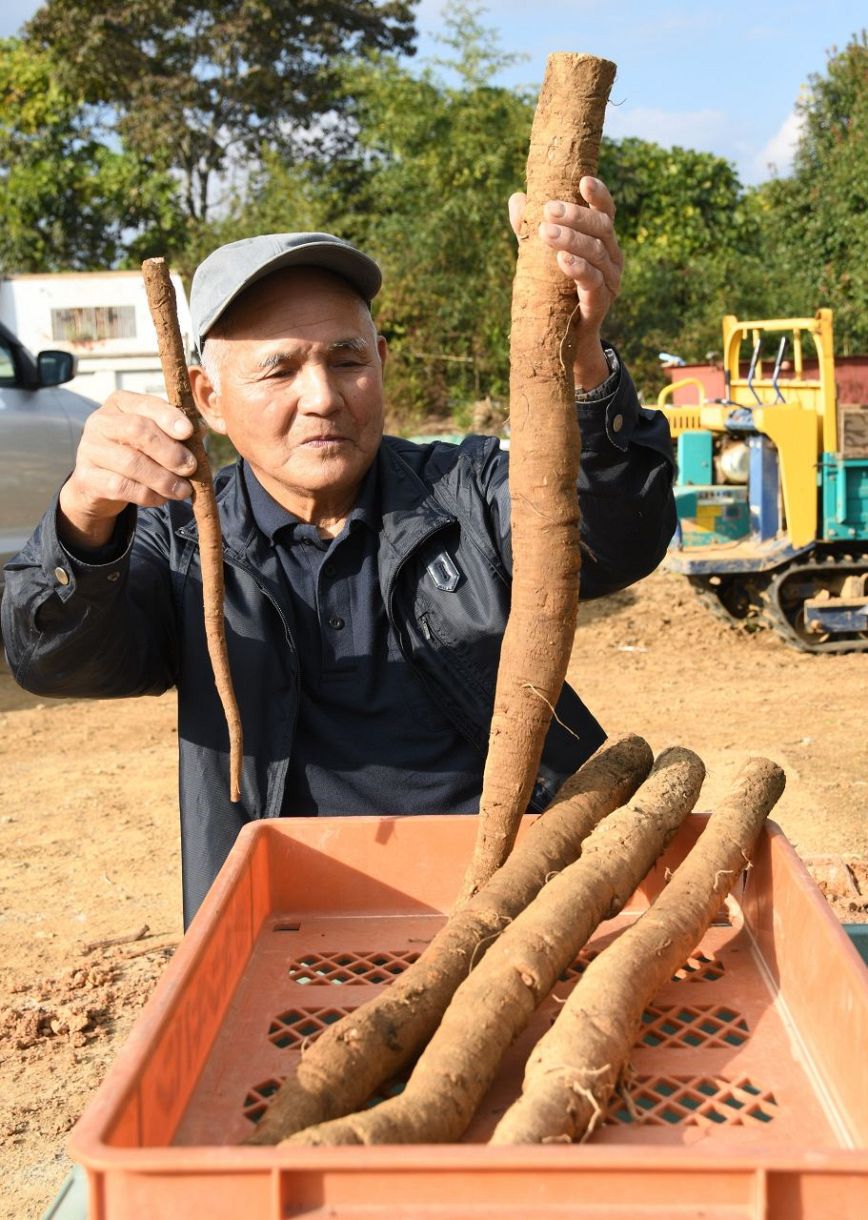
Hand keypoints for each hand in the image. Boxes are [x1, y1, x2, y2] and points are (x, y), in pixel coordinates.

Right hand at [58, 391, 196, 548]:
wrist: (100, 485)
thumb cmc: (136, 453)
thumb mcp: (154, 438)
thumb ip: (176, 432)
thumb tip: (201, 430)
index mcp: (120, 403)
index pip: (146, 404)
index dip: (169, 418)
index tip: (189, 432)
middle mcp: (100, 421)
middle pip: (138, 430)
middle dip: (170, 451)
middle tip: (191, 467)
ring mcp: (89, 449)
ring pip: (131, 462)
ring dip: (163, 479)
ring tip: (183, 490)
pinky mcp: (86, 477)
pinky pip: (122, 487)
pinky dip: (148, 495)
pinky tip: (162, 498)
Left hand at [508, 176, 622, 388]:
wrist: (566, 337)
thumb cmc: (556, 290)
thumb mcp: (541, 257)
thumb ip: (531, 230)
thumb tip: (517, 198)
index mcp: (603, 241)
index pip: (606, 212)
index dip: (598, 195)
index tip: (583, 181)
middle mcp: (613, 257)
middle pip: (601, 228)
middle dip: (575, 216)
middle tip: (548, 209)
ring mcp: (611, 281)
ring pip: (597, 253)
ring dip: (572, 240)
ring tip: (546, 231)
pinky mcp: (601, 302)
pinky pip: (593, 282)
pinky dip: (578, 268)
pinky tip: (562, 260)